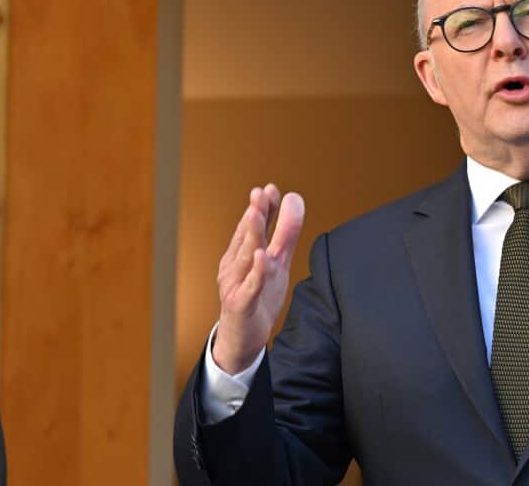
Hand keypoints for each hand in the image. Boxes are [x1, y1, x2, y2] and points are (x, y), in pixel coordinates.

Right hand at [211, 183, 304, 374]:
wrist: (241, 340)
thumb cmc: (257, 298)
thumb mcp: (276, 263)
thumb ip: (284, 234)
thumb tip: (294, 199)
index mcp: (242, 254)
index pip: (253, 226)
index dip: (263, 208)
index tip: (271, 189)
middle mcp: (235, 266)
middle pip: (246, 237)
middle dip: (254, 214)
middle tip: (260, 193)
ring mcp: (235, 284)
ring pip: (244, 257)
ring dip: (251, 234)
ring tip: (257, 214)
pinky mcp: (241, 305)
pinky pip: (249, 287)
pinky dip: (255, 271)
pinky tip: (261, 257)